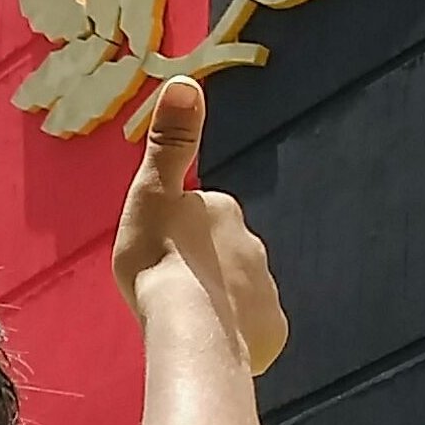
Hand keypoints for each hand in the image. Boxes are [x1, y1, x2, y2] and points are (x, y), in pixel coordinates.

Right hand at [112, 79, 287, 375]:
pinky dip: (236, 335)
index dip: (180, 235)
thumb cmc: (161, 262)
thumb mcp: (152, 194)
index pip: (202, 217)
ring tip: (189, 323)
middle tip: (172, 291)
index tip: (161, 254)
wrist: (192, 332)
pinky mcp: (272, 331)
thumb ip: (170, 142)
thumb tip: (186, 80)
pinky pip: (253, 330)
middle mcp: (253, 246)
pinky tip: (211, 345)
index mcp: (223, 212)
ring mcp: (266, 291)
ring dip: (219, 303)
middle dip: (203, 269)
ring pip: (239, 293)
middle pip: (224, 255)